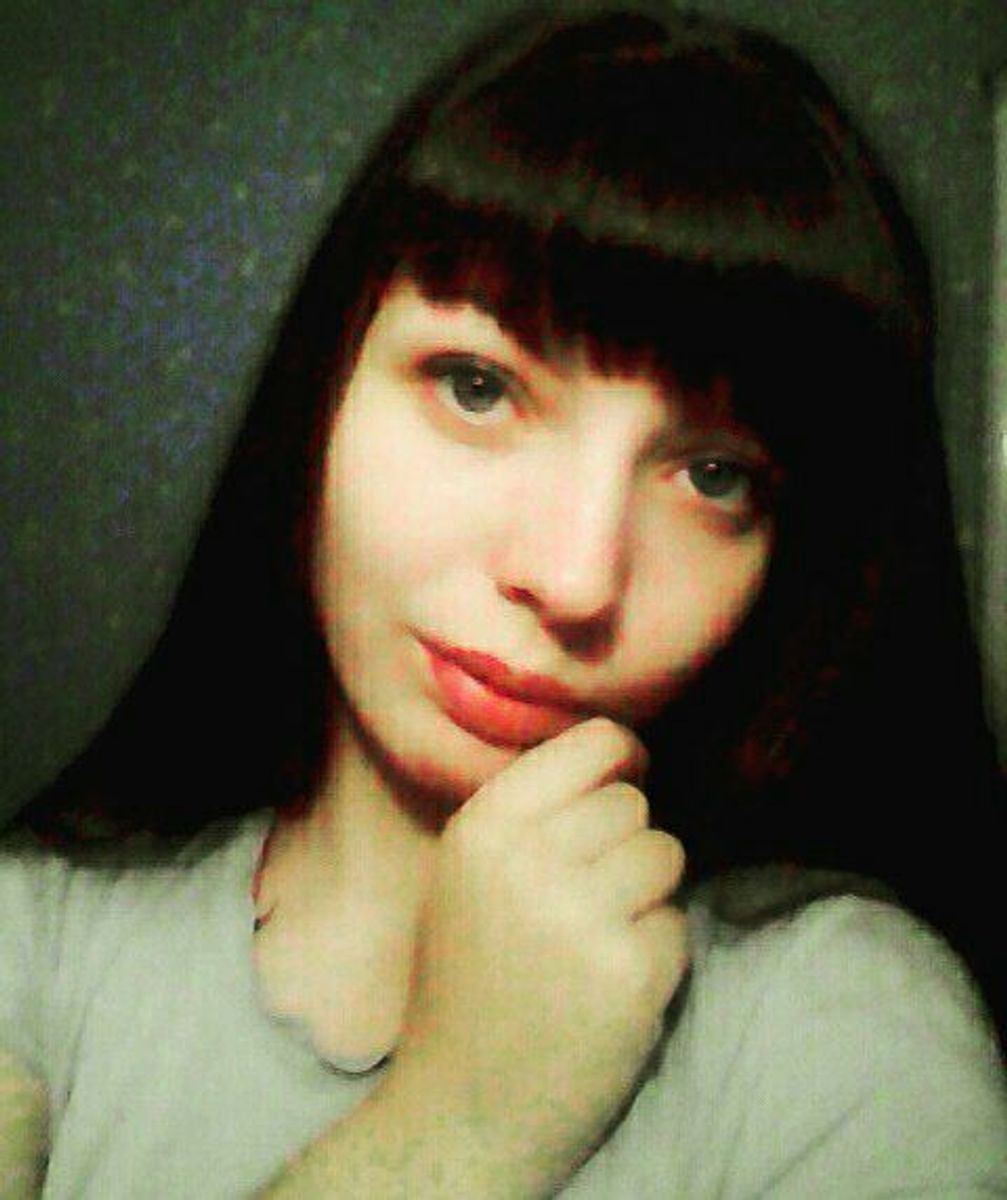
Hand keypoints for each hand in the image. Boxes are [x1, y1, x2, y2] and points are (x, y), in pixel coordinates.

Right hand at [383, 717, 688, 1192]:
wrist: (462, 1110)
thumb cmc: (468, 981)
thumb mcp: (465, 875)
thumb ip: (530, 813)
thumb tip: (623, 757)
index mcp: (483, 827)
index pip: (594, 742)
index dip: (623, 760)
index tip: (626, 781)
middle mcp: (528, 861)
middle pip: (632, 804)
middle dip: (624, 843)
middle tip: (588, 896)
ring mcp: (581, 918)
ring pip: (665, 854)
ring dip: (646, 894)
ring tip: (598, 939)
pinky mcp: (630, 975)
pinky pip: (677, 923)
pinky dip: (656, 953)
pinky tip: (609, 987)